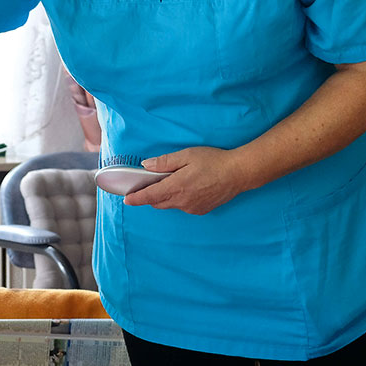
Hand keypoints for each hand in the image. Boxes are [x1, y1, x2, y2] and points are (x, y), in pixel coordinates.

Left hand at [124, 146, 249, 214]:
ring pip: (170, 205)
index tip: (126, 199)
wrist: (238, 173)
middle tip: (145, 185)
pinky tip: (186, 188)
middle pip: (158, 202)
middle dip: (149, 196)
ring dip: (165, 197)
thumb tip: (146, 166)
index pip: (150, 196)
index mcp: (176, 187)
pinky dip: (178, 199)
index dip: (136, 198)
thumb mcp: (186, 155)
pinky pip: (183, 206)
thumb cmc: (213, 161)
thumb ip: (164, 162)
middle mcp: (182, 201)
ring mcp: (192, 207)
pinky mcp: (201, 210)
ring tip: (170, 183)